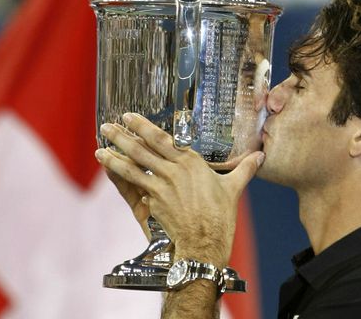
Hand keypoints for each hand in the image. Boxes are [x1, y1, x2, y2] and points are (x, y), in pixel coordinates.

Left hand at [95, 113, 263, 267]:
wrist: (206, 243)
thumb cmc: (221, 217)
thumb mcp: (234, 189)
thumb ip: (244, 169)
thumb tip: (261, 156)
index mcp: (192, 162)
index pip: (163, 139)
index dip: (144, 127)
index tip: (130, 117)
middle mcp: (174, 171)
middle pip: (143, 148)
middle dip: (123, 135)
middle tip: (107, 125)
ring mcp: (161, 186)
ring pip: (133, 165)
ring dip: (114, 154)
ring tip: (100, 145)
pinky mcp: (153, 202)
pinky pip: (132, 185)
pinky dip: (118, 174)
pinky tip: (108, 167)